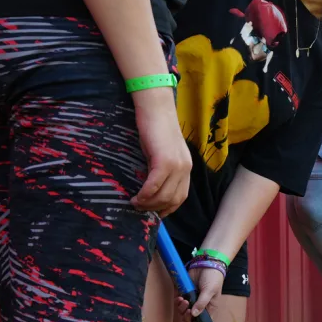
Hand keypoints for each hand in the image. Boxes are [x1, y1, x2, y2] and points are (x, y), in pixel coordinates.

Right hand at [131, 90, 191, 216]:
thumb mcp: (162, 153)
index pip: (181, 196)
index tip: (154, 213)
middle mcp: (185, 169)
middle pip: (173, 199)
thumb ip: (162, 169)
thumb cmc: (155, 128)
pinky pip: (154, 185)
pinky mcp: (165, 161)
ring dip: (148, 204)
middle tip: (140, 209)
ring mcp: (177, 165)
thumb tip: (151, 188)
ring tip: (135, 203)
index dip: (168, 208)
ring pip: (164, 196)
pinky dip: (145, 194)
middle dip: (156, 208)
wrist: (156, 108)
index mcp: (186, 168)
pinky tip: (136, 197)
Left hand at [175, 266, 224, 316]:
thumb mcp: (210, 291)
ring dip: (181, 308)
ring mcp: (192, 299)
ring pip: (182, 311)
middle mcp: (200, 306)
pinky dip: (177, 301)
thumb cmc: (213, 278)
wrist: (207, 263)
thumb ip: (202, 303)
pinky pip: (178, 302)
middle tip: (187, 310)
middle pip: (190, 318)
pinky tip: (180, 297)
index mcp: (209, 308)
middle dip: (186, 316)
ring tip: (184, 300)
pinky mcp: (185, 293)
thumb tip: (194, 315)